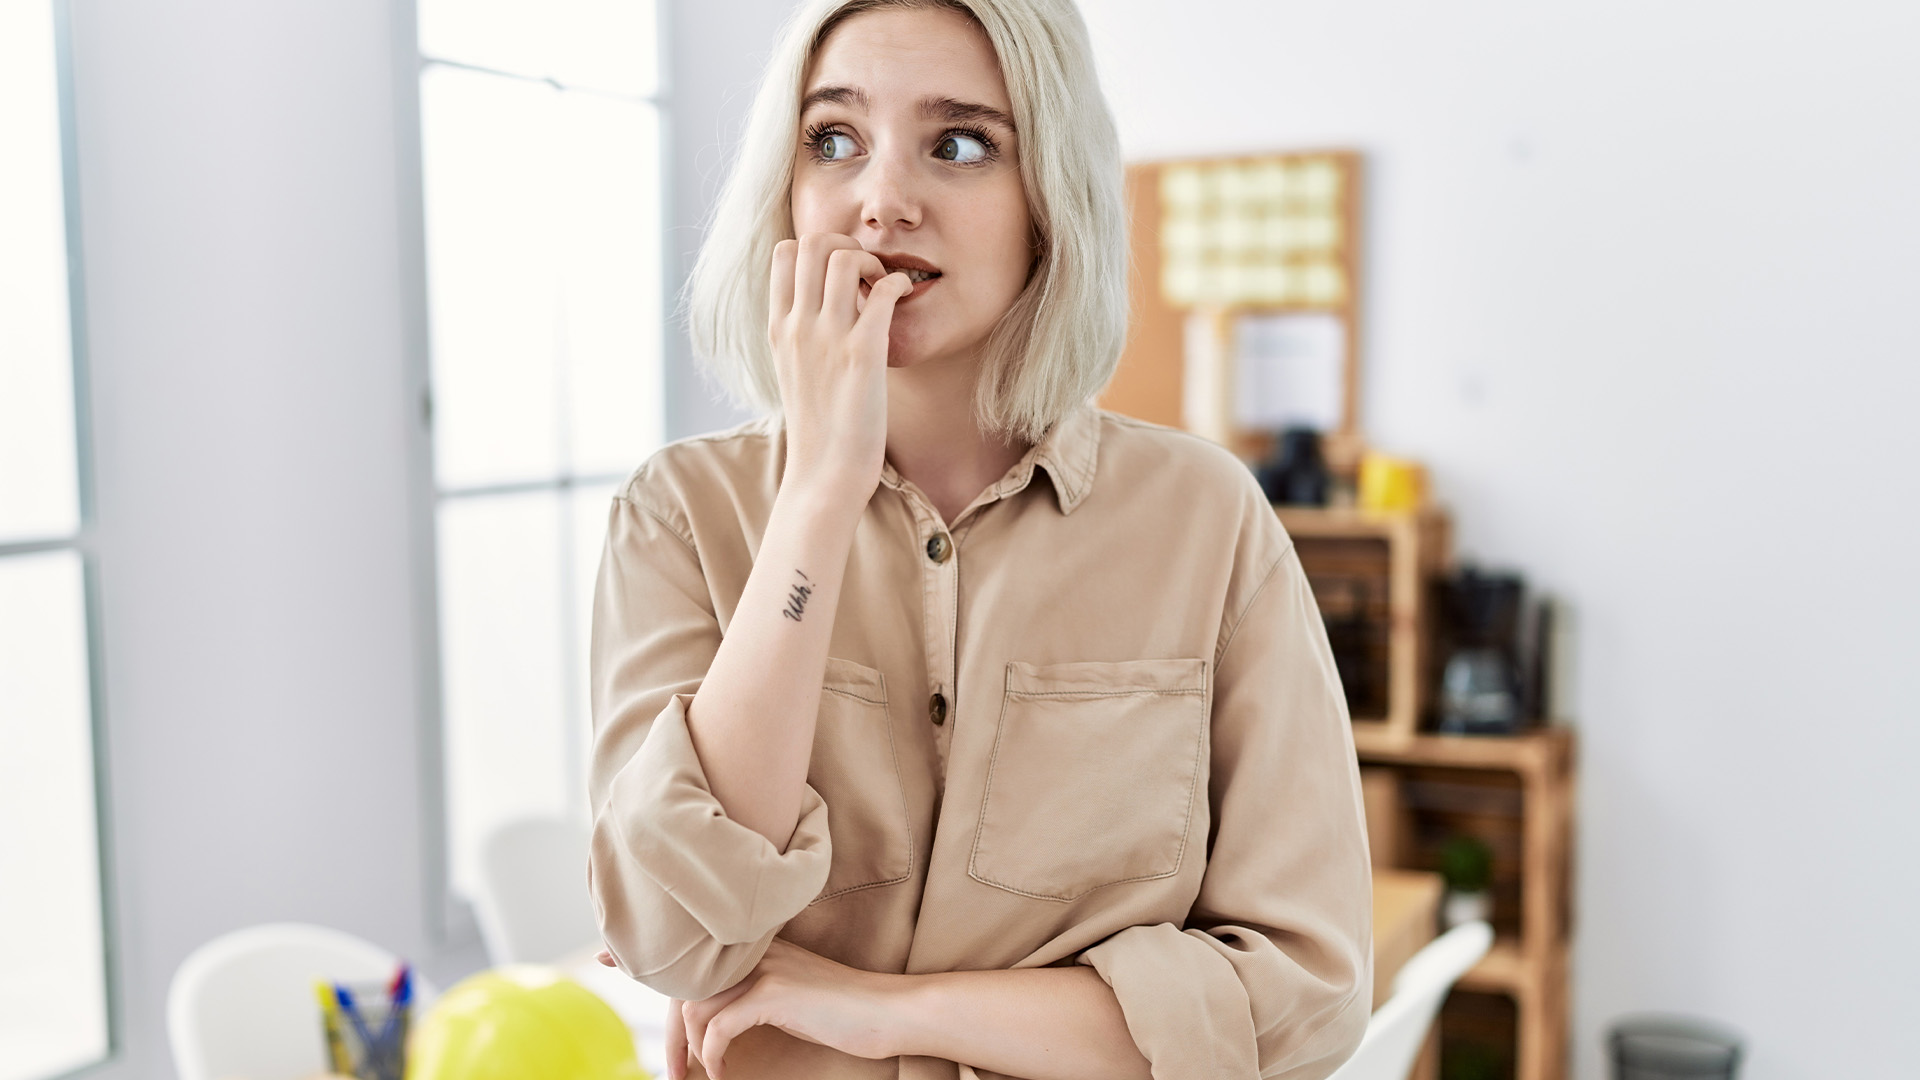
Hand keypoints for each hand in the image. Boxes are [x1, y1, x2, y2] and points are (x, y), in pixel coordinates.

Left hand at [674, 938, 905, 1079]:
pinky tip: (723, 1071)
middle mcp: (755, 950)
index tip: (653, 1018)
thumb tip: (706, 1023)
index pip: (693, 967)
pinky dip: (713, 1055)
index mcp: (755, 947)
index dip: (668, 1000)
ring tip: (702, 1072)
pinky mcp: (774, 993)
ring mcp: (764, 969)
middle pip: (685, 987)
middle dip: (671, 1034)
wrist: (887, 1010)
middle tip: (674, 1071)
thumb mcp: (787, 995)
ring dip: (690, 1049)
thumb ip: (749, 994)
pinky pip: (719, 1027)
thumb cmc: (841, 1011)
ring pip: (696, 1008)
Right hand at [768, 233, 911, 503]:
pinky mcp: (862, 354)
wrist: (824, 472)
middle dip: (846, 243)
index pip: (785, 253)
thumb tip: (822, 302)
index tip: (840, 275)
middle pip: (813, 242)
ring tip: (883, 287)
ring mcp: (828, 338)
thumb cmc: (818, 426)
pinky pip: (883, 291)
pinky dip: (898, 284)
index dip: (818, 249)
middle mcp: (797, 326)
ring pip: (845, 257)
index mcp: (778, 327)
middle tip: (866, 274)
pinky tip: (904, 299)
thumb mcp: (793, 370)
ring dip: (872, 261)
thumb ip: (801, 332)